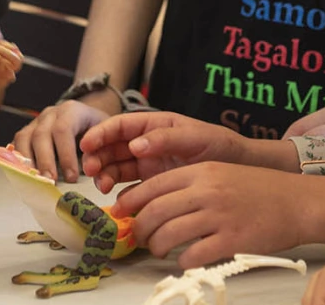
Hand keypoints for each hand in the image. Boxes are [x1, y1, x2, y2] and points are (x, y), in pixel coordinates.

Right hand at [12, 99, 111, 181]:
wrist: (88, 121)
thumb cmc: (97, 131)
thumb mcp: (107, 136)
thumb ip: (99, 153)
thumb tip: (90, 172)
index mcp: (72, 110)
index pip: (64, 129)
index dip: (66, 154)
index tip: (72, 177)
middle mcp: (51, 114)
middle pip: (41, 134)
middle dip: (45, 161)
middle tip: (50, 182)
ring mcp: (36, 122)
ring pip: (24, 138)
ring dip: (28, 162)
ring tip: (36, 181)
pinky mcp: (27, 132)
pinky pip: (17, 144)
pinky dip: (19, 160)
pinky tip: (25, 176)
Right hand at [79, 111, 246, 192]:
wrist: (237, 170)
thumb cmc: (219, 146)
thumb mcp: (195, 137)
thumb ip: (165, 139)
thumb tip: (135, 145)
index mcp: (153, 124)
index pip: (120, 125)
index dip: (101, 133)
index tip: (87, 144)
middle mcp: (145, 143)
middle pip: (112, 147)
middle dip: (97, 156)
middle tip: (91, 170)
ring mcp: (147, 164)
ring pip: (116, 167)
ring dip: (105, 174)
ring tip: (104, 186)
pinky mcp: (152, 184)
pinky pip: (129, 187)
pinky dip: (120, 193)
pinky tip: (118, 200)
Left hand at [109, 162, 308, 268]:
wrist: (298, 201)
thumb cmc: (260, 189)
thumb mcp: (222, 173)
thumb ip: (191, 184)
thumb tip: (156, 202)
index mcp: (201, 171)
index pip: (153, 186)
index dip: (131, 202)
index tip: (122, 212)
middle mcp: (206, 191)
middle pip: (155, 212)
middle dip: (140, 229)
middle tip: (140, 237)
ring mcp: (218, 216)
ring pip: (168, 234)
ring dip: (157, 247)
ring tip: (159, 250)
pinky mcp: (231, 240)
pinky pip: (193, 255)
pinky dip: (182, 261)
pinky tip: (184, 261)